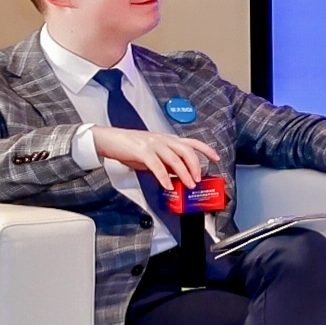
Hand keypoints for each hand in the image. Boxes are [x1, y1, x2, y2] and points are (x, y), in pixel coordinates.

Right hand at [94, 124, 219, 189]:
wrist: (109, 140)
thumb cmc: (130, 147)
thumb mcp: (152, 154)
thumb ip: (166, 162)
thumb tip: (178, 175)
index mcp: (168, 139)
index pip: (192, 142)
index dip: (206, 149)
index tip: (217, 158)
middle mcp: (163, 140)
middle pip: (187, 152)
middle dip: (196, 166)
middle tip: (198, 179)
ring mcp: (153, 145)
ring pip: (175, 159)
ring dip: (184, 174)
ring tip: (188, 185)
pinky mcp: (142, 152)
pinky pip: (157, 166)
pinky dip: (164, 177)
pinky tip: (168, 185)